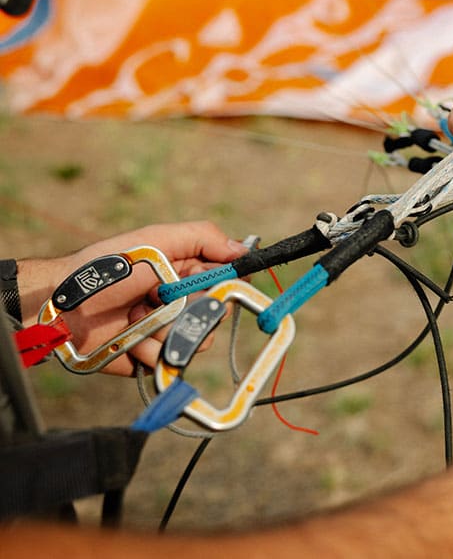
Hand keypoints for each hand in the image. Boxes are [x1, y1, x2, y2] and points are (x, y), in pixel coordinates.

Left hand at [18, 221, 246, 375]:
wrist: (63, 307)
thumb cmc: (107, 267)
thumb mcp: (156, 239)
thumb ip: (203, 237)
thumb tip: (243, 251)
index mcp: (189, 273)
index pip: (228, 282)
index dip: (220, 284)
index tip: (198, 280)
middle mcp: (183, 303)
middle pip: (216, 315)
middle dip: (187, 308)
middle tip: (155, 296)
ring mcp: (169, 333)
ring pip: (195, 341)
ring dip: (164, 329)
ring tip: (135, 317)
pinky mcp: (152, 359)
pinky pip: (168, 362)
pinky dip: (147, 351)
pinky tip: (128, 338)